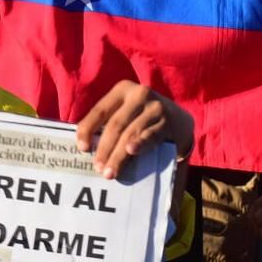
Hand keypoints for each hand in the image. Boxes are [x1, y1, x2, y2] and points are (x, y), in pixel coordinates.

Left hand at [75, 80, 193, 179]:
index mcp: (122, 89)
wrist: (178, 119)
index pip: (100, 110)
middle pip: (115, 125)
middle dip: (104, 148)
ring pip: (130, 133)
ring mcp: (155, 107)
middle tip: (98, 168)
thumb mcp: (125, 111)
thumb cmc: (141, 118)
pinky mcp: (167, 121)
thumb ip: (108, 122)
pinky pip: (150, 135)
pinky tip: (131, 151)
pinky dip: (140, 144)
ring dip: (119, 155)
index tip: (82, 148)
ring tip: (110, 172)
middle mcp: (139, 94)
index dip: (88, 129)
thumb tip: (86, 147)